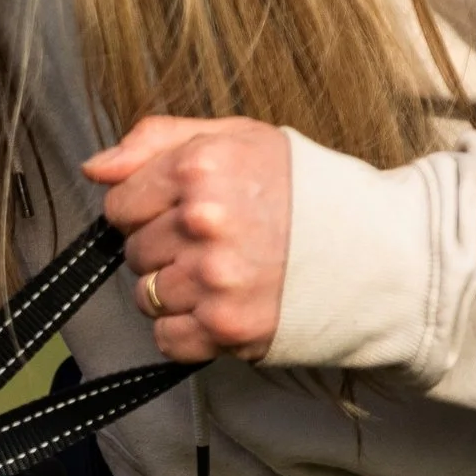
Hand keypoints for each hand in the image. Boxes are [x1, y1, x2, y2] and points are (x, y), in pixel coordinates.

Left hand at [84, 116, 291, 363]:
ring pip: (146, 295)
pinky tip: (221, 307)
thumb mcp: (239, 137)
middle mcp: (203, 222)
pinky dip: (187, 330)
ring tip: (222, 275)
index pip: (120, 204)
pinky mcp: (227, 327)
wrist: (380, 248)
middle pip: (134, 251)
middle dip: (165, 248)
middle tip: (214, 244)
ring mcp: (214, 278)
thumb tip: (95, 168)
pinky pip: (167, 338)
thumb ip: (158, 141)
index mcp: (200, 168)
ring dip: (175, 290)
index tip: (181, 214)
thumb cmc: (308, 189)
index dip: (146, 211)